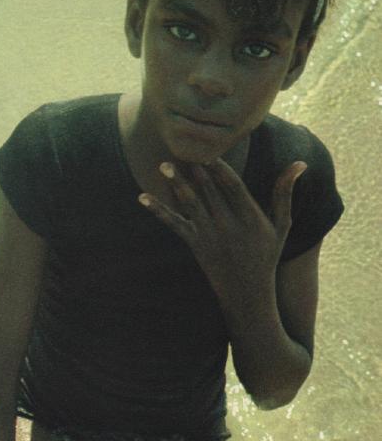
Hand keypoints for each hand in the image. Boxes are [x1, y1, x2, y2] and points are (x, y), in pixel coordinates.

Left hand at [138, 158, 306, 304]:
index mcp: (251, 217)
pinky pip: (174, 224)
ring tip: (163, 165)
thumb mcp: (282, 225)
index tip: (210, 149)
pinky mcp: (195, 245)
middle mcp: (229, 225)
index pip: (234, 186)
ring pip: (190, 204)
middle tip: (180, 145)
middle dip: (195, 169)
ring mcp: (210, 236)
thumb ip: (284, 193)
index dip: (220, 167)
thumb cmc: (266, 256)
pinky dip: (158, 211)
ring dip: (176, 184)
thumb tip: (300, 163)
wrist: (248, 295)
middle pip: (209, 191)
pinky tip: (142, 198)